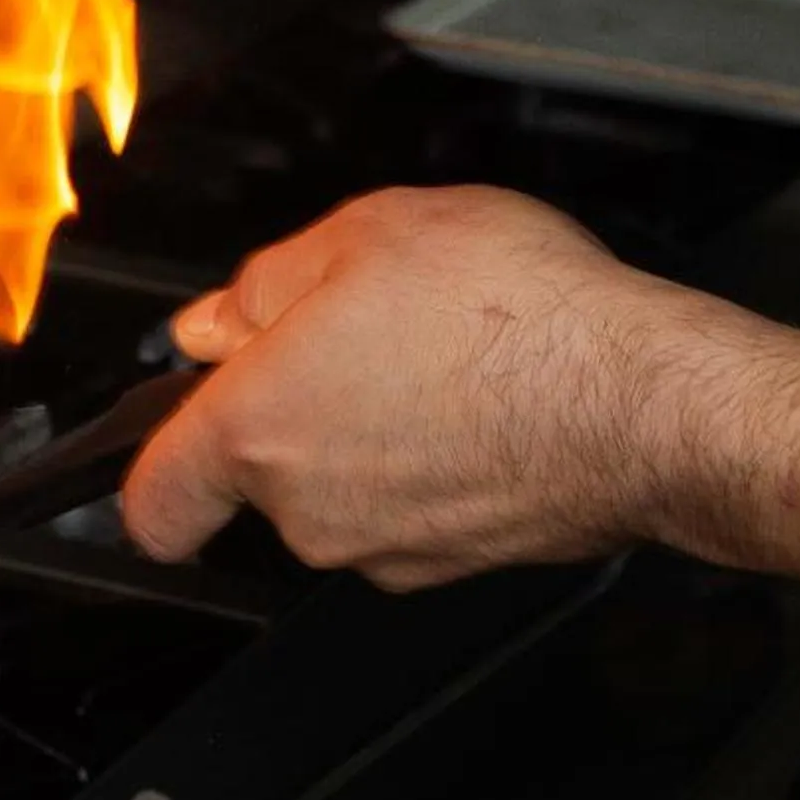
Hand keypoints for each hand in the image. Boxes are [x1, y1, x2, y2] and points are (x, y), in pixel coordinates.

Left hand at [120, 186, 689, 589]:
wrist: (646, 400)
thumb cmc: (516, 318)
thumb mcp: (366, 235)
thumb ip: (264, 285)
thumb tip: (211, 324)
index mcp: (256, 430)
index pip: (152, 499)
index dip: (153, 469)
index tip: (169, 445)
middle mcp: (307, 510)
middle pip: (257, 476)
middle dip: (293, 409)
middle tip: (358, 338)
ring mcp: (381, 547)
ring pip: (338, 491)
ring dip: (366, 432)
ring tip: (438, 360)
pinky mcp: (452, 564)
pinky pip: (408, 510)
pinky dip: (429, 464)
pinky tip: (480, 404)